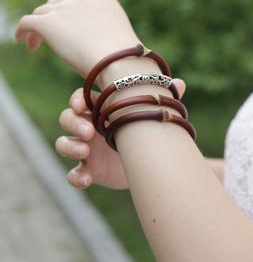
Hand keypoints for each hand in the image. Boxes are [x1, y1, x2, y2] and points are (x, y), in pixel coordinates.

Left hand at [15, 0, 140, 76]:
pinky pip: (27, 23)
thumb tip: (92, 37)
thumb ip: (102, 26)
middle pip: (56, 3)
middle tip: (50, 34)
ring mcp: (62, 8)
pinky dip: (23, 31)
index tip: (60, 17)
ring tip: (36, 43)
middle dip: (52, 17)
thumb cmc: (124, 56)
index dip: (63, 4)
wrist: (120, 62)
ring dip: (38, 28)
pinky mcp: (47, 23)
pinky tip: (23, 40)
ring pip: (41, 14)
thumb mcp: (116, 32)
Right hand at [55, 78, 186, 189]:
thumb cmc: (149, 134)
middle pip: (68, 118)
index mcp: (103, 111)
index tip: (82, 105)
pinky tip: (86, 179)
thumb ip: (161, 101)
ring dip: (69, 146)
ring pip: (64, 143)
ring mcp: (88, 150)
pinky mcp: (90, 170)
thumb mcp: (153, 117)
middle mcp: (91, 127)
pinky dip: (75, 176)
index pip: (82, 99)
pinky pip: (73, 173)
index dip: (77, 100)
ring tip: (84, 151)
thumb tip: (180, 83)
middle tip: (89, 132)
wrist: (152, 164)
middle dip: (73, 122)